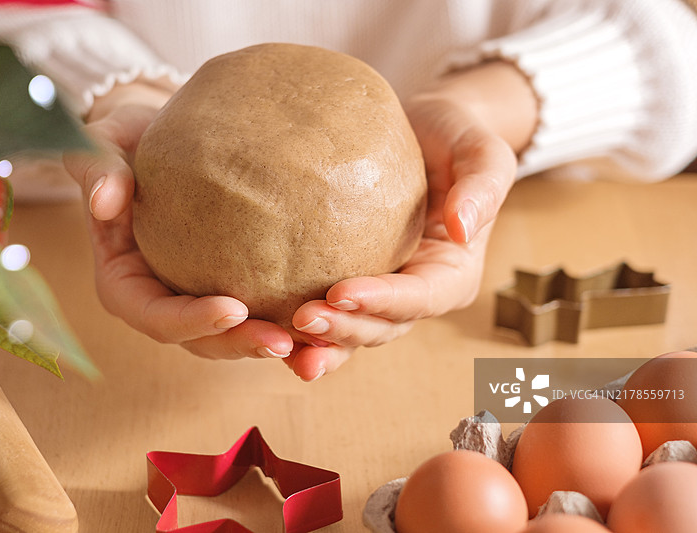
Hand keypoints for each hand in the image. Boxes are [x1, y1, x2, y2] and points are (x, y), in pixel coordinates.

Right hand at [63, 82, 293, 361]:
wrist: (160, 137)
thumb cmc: (129, 138)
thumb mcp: (106, 143)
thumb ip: (98, 168)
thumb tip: (102, 200)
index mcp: (125, 283)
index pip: (154, 315)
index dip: (191, 321)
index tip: (233, 308)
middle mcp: (161, 300)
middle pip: (199, 338)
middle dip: (240, 344)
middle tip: (284, 341)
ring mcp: (196, 298)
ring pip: (233, 336)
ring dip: (270, 343)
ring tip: (313, 341)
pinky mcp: (228, 286)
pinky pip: (258, 313)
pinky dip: (287, 322)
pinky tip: (326, 320)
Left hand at [285, 61, 537, 380]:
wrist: (423, 131)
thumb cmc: (455, 136)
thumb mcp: (482, 150)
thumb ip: (482, 186)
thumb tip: (464, 228)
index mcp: (452, 273)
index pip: (421, 297)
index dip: (383, 301)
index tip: (342, 292)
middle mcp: (416, 293)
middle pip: (382, 326)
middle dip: (344, 330)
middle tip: (302, 319)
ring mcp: (381, 292)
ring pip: (352, 331)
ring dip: (321, 344)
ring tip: (283, 346)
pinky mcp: (350, 280)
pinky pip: (328, 312)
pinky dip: (300, 330)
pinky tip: (267, 330)